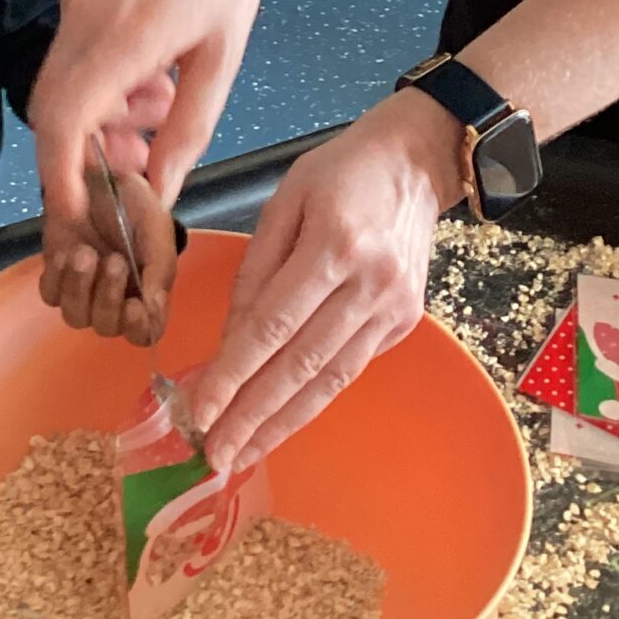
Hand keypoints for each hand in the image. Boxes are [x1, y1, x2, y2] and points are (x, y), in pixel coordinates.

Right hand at [31, 0, 277, 221]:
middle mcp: (83, 17)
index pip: (62, 123)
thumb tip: (162, 193)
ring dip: (101, 111)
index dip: (58, 176)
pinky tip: (150, 66)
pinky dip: (102, 75)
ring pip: (63, 79)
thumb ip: (188, 129)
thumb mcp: (224, 56)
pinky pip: (74, 46)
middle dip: (85, 151)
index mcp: (123, 38)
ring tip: (159, 102)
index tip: (74, 211)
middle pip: (53, 109)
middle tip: (138, 160)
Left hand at [39, 164, 178, 342]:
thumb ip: (160, 270)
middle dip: (108, 298)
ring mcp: (82, 290)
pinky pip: (51, 296)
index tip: (134, 307)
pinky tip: (66, 251)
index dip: (139, 329)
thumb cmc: (134, 204)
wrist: (99, 177)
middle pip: (107, 327)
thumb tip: (153, 309)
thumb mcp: (157, 230)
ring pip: (76, 316)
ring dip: (80, 287)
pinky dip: (58, 277)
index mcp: (146, 294)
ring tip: (84, 252)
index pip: (145, 333)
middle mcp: (114, 299)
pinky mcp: (56, 278)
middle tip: (113, 261)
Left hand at [191, 93, 465, 470]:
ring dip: (282, 423)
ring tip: (241, 453)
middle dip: (253, 416)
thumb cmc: (341, 172)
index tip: (200, 410)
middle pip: (301, 365)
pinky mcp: (404, 322)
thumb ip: (255, 271)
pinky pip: (350, 369)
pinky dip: (313, 399)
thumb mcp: (284, 202)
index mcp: (333, 243)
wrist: (417, 162)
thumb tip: (229, 341)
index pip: (273, 324)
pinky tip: (281, 420)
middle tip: (213, 455)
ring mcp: (393, 307)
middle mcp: (369, 283)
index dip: (234, 372)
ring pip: (330, 379)